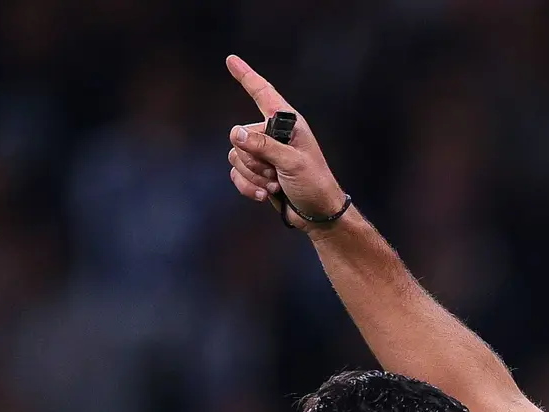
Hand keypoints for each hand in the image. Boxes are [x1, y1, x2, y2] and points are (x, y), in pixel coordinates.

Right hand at [223, 55, 350, 228]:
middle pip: (239, 136)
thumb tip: (236, 134)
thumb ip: (264, 147)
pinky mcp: (256, 172)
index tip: (231, 60)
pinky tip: (264, 194)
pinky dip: (247, 186)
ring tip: (275, 184)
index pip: (263, 93)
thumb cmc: (314, 184)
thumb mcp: (292, 163)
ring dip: (253, 176)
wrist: (317, 214)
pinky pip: (236, 173)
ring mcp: (263, 153)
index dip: (246, 76)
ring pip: (235, 156)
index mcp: (287, 124)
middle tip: (277, 173)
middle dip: (254, 160)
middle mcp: (272, 134)